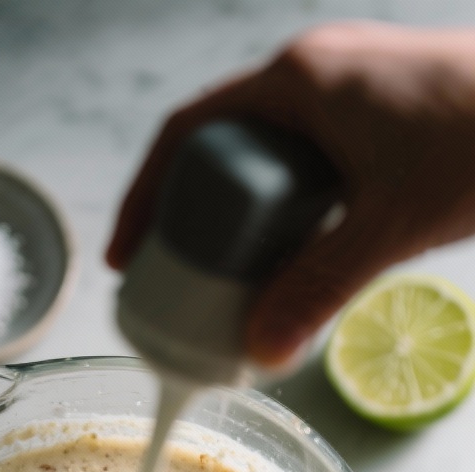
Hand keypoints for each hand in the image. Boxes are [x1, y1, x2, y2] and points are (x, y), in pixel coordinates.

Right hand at [107, 22, 474, 366]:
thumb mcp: (389, 226)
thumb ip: (320, 289)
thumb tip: (259, 353)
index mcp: (297, 80)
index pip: (187, 133)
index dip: (146, 196)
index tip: (129, 256)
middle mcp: (313, 72)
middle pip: (221, 146)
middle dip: (192, 217)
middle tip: (181, 282)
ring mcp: (347, 88)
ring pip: (265, 155)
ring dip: (242, 217)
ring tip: (232, 279)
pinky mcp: (377, 111)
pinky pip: (305, 158)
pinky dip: (287, 207)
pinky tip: (296, 250)